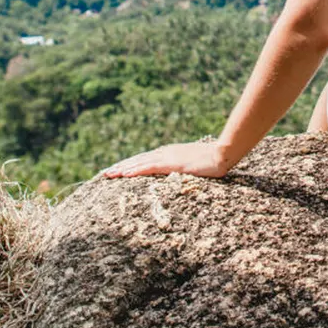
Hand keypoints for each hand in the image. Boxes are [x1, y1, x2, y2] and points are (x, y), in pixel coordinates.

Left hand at [101, 141, 230, 179]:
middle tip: (104, 173)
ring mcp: (168, 157)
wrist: (223, 153)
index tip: (115, 170)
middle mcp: (164, 153)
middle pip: (137, 160)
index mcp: (168, 153)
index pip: (143, 159)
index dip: (128, 164)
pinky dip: (135, 170)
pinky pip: (150, 167)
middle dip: (120, 167)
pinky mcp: (173, 164)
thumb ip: (183, 167)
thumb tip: (178, 172)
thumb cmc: (212, 160)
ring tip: (108, 174)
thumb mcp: (193, 164)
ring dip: (122, 169)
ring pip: (139, 163)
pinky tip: (124, 174)